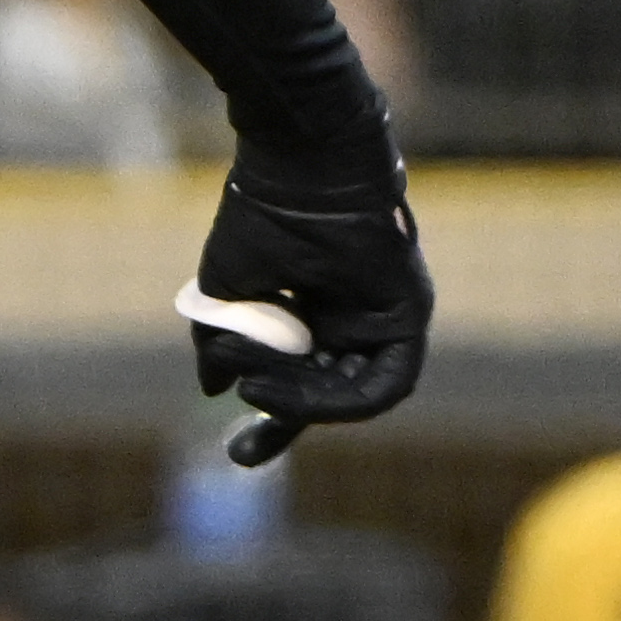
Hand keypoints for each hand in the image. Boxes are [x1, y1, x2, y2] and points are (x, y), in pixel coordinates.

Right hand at [185, 137, 432, 464]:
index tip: (235, 453)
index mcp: (313, 308)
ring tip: (256, 387)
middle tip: (240, 439)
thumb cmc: (259, 215)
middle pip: (327, 393)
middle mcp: (352, 318)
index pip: (299, 378)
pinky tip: (300, 391)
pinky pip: (387, 382)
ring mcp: (383, 318)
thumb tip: (213, 388)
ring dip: (304, 403)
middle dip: (286, 421)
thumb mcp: (225, 290)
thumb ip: (222, 342)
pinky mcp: (408, 315)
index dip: (271, 417)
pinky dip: (346, 397)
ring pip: (351, 391)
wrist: (298, 166)